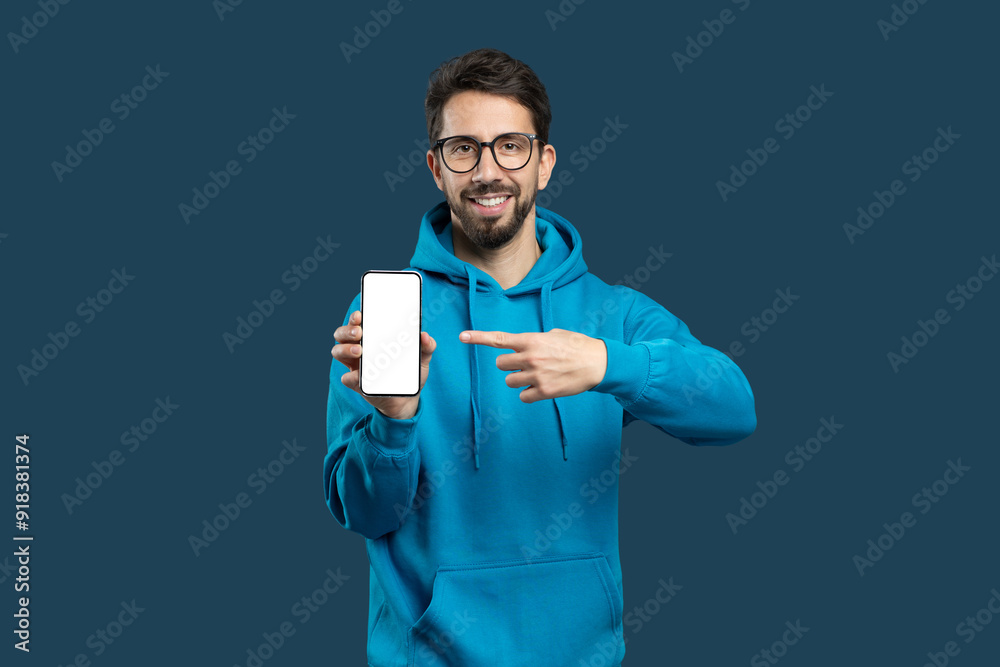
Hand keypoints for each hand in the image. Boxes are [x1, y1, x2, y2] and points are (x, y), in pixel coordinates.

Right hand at [332, 310, 435, 419]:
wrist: (406, 399)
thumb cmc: (409, 373)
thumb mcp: (421, 359)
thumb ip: (427, 347)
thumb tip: (424, 336)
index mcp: (372, 338)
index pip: (358, 322)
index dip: (355, 317)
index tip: (360, 314)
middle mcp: (359, 349)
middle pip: (342, 334)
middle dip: (347, 330)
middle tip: (359, 332)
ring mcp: (355, 365)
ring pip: (338, 352)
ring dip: (345, 349)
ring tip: (359, 351)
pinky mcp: (356, 383)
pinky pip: (346, 378)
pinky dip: (350, 376)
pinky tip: (358, 376)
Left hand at [459, 328, 606, 402]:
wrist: (598, 363)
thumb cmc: (577, 346)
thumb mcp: (555, 334)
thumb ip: (536, 340)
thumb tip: (525, 345)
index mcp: (532, 340)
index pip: (499, 339)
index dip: (478, 338)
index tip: (462, 336)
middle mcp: (531, 357)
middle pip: (501, 364)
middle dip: (509, 365)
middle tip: (524, 364)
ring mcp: (536, 375)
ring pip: (510, 381)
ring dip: (518, 379)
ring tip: (536, 375)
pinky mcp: (544, 391)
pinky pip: (523, 396)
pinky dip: (529, 393)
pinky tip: (542, 387)